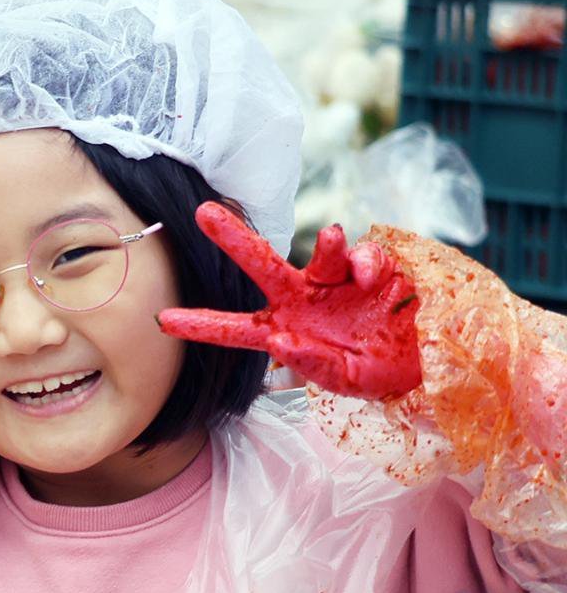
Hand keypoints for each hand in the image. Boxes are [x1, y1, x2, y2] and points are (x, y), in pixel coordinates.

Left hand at [157, 202, 422, 399]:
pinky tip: (374, 280)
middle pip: (261, 264)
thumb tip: (280, 343)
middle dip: (232, 238)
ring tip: (331, 237)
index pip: (235, 329)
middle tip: (203, 212)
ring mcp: (336, 281)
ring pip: (321, 251)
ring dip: (325, 244)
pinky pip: (364, 257)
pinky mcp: (374, 269)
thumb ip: (313, 366)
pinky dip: (367, 263)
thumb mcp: (344, 380)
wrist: (429, 362)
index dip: (201, 324)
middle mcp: (303, 299)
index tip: (162, 320)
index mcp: (286, 330)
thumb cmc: (377, 372)